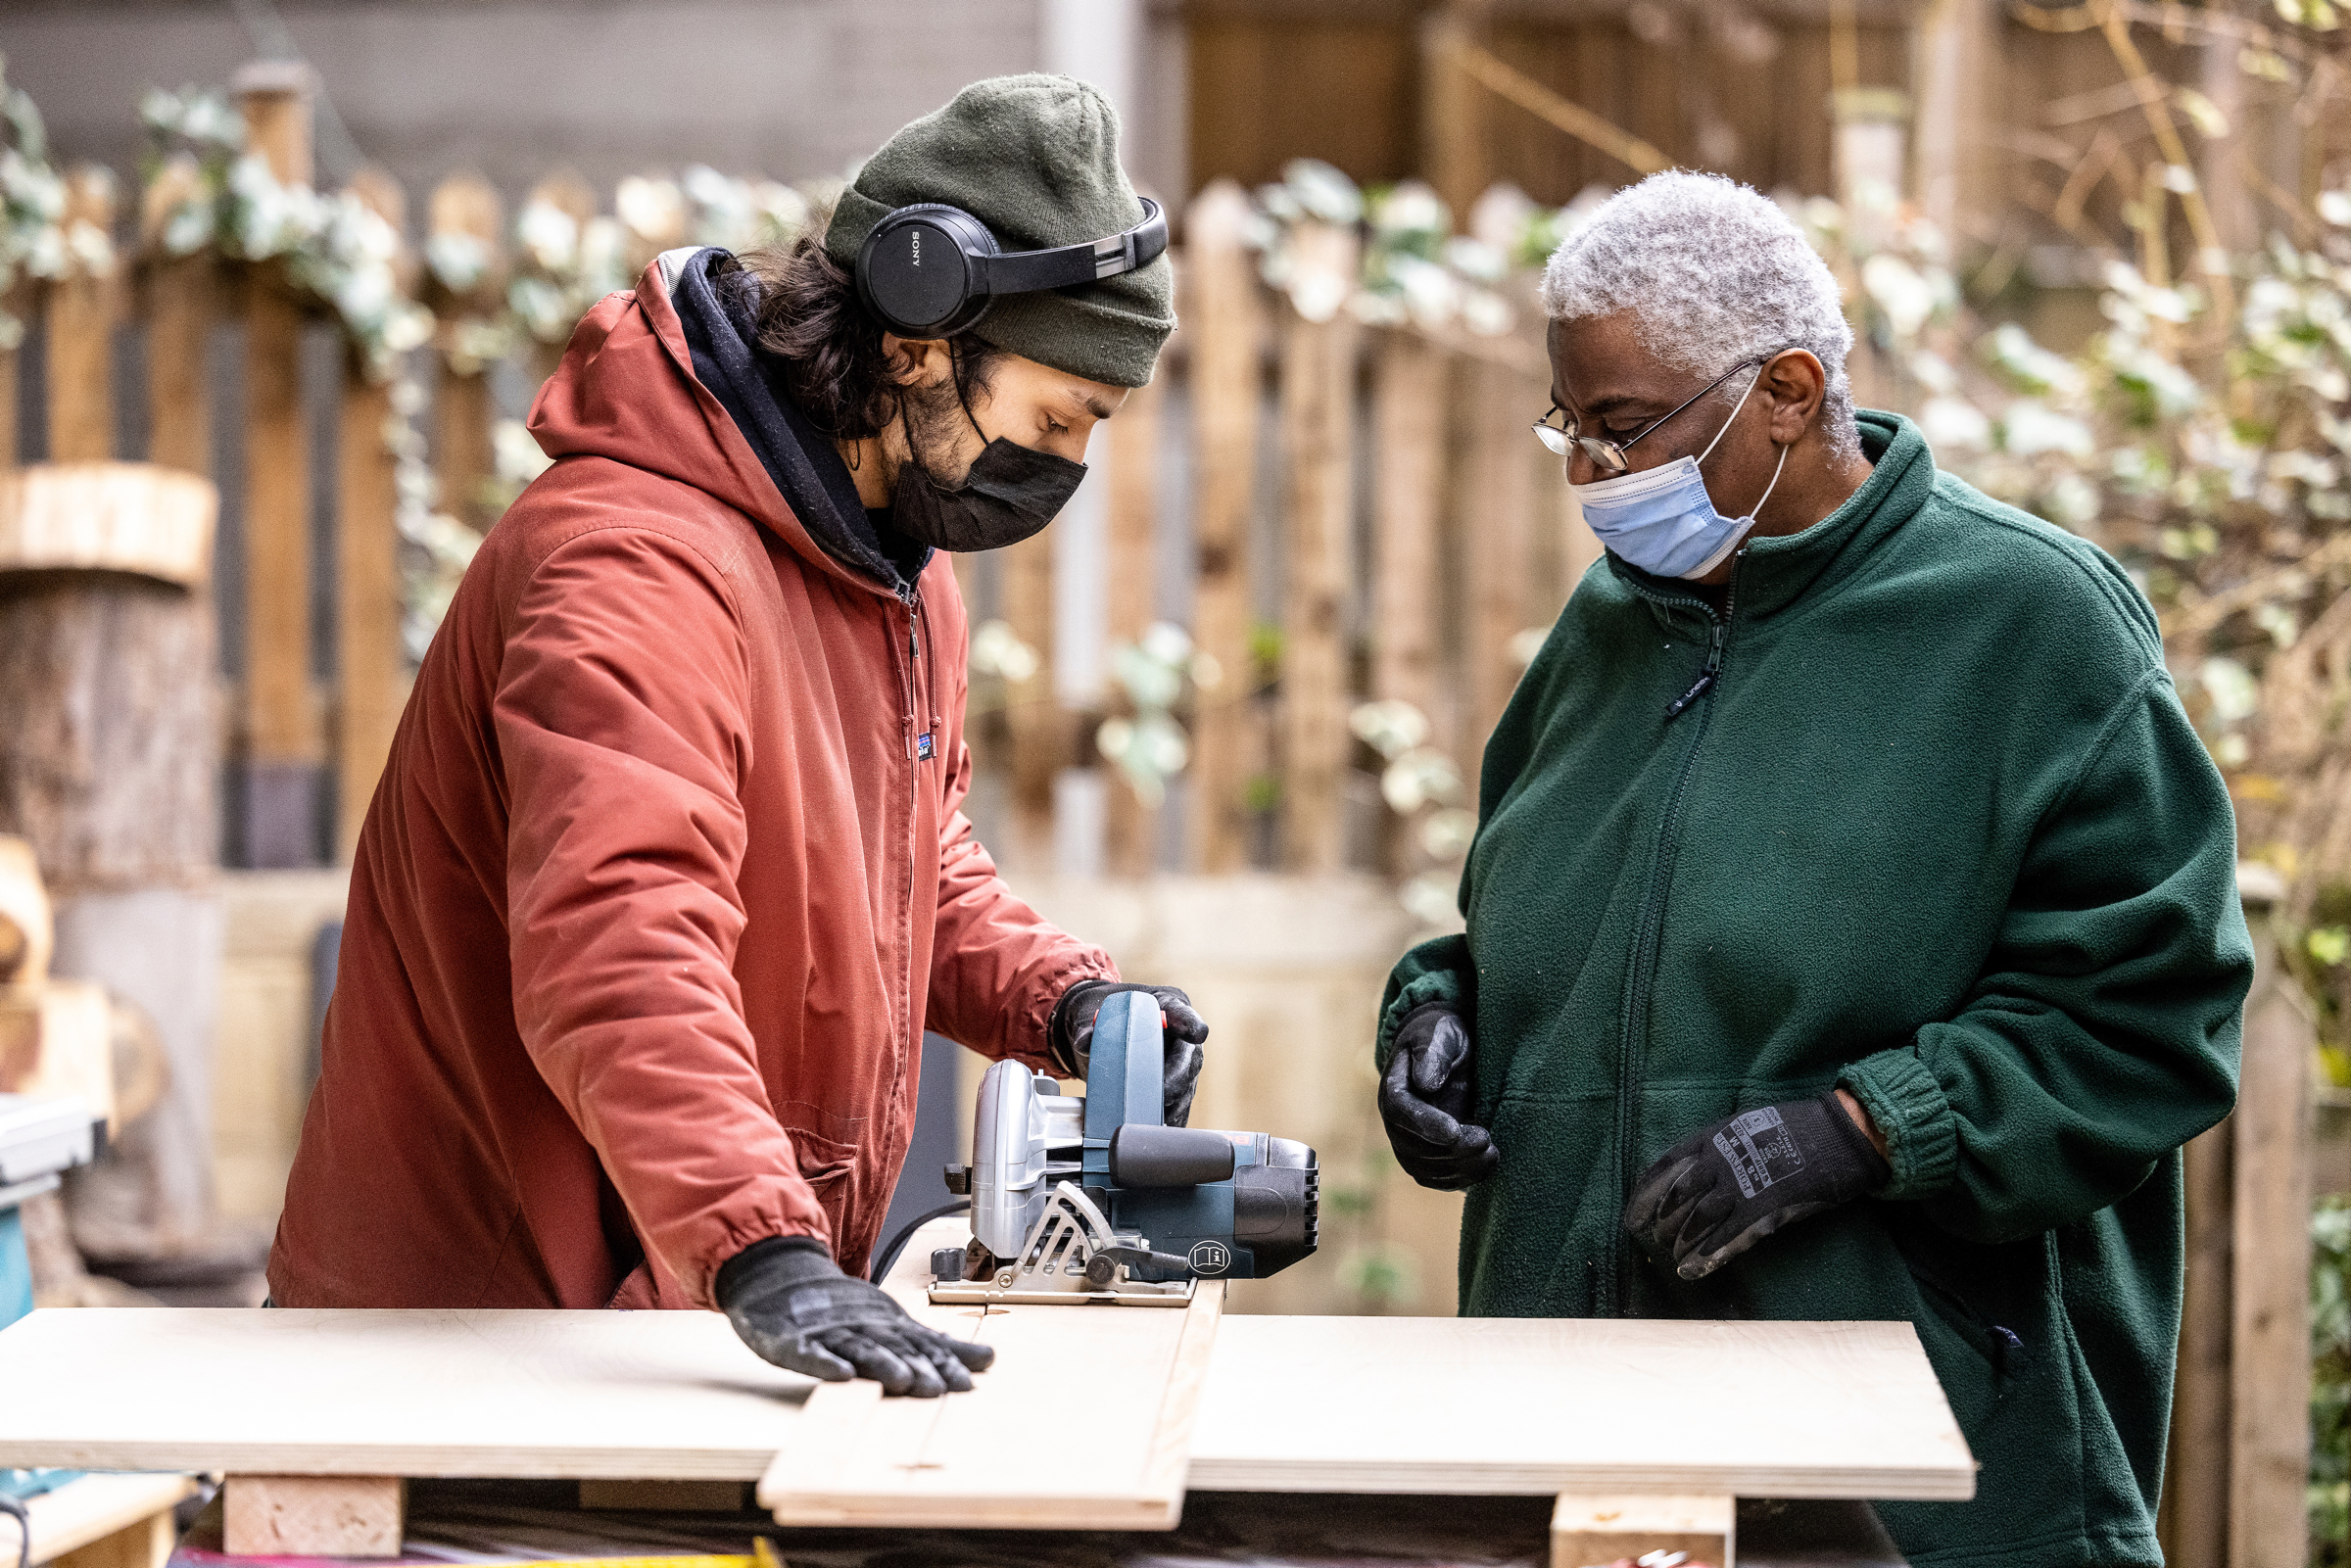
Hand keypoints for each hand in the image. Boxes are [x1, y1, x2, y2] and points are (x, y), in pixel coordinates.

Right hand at [716, 1237, 993, 1396]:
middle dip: (916, 1366)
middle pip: (892, 1348)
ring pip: (857, 1349)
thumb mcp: (894, 1325)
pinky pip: (809, 1354)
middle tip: (938, 1386)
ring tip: (900, 1378)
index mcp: (888, 1326)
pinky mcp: (794, 1342)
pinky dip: (823, 1363)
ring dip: (880, 1364)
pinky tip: (839, 1374)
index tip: (966, 1383)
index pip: (920, 1346)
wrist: (782, 1278)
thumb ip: (939, 1346)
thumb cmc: (843, 1310)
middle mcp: (863, 1328)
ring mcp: (829, 1333)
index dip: (942, 1364)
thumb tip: (988, 1359)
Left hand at [1049, 980, 1207, 1126]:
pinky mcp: (1179, 1086)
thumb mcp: (1092, 1014)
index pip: (1183, 1014)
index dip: (1190, 1024)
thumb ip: (1088, 1026)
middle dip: (1177, 1079)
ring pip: (1187, 1087)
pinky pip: (1180, 1105)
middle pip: (1189, 1059)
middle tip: (1161, 1095)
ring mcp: (1183, 1063)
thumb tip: (1083, 1041)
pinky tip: (1155, 1130)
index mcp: (1167, 1006)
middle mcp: (1181, 1036)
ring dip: (1173, 1105)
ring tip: (1154, 1120)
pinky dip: (1169, 1119)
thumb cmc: (1106, 1015)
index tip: (1197, 1033)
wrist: (1107, 1029)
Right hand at [1378, 1003, 1498, 1189]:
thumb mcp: (1442, 1033)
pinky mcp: (1427, 1158)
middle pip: (1412, 1148)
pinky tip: (1487, 1165)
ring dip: (1459, 1168)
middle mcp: (1396, 1121)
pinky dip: (1461, 1179)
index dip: (1426, 1125)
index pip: (1400, 1112)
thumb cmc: (1444, 1038)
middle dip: (1450, 1151)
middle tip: (1486, 1141)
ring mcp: (1409, 1142)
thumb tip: (1425, 1083)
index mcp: (1394, 1088)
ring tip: (1493, 1154)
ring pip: (1425, 1169)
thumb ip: (1433, 1053)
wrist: (1449, 1053)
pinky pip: (1437, 1179)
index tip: (1455, 1131)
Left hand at [1624, 1091, 1889, 1280]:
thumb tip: (1690, 1176)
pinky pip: (1730, 1237)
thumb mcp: (1743, 1127)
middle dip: (1664, 1223)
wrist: (1839, 1133)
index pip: (1664, 1168)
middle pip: (1678, 1198)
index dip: (1644, 1198)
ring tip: (1675, 1257)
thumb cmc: (1791, 1130)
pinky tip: (1693, 1270)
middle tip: (1659, 1239)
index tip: (1631, 1220)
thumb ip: (1716, 1150)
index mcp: (1712, 1137)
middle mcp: (1721, 1159)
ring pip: (1699, 1220)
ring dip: (1683, 1242)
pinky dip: (1709, 1256)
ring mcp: (1744, 1184)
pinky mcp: (1768, 1207)